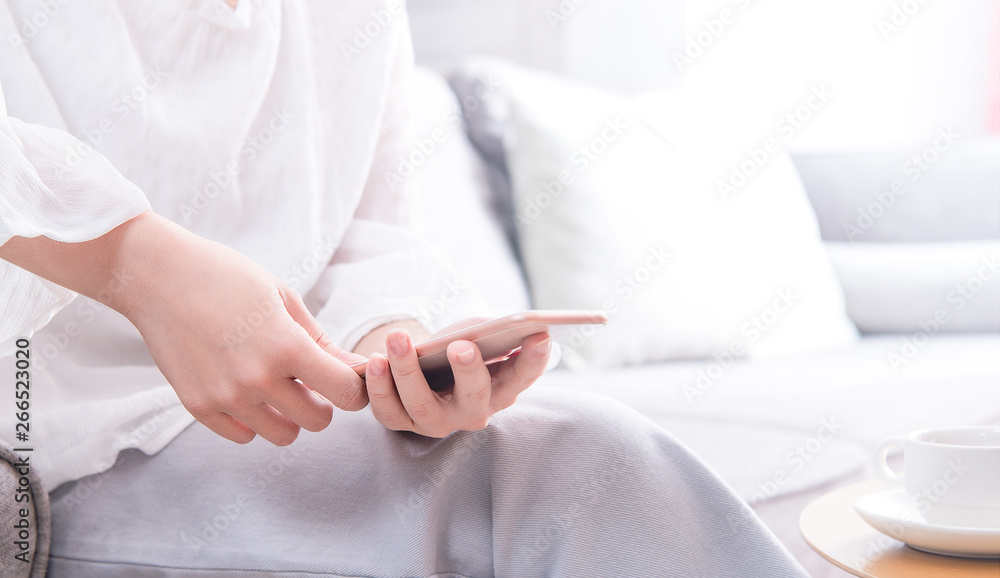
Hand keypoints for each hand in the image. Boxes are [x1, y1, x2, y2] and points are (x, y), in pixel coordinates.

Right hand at [1, 210, 368, 445]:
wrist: (158, 277)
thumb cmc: (228, 279)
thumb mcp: (284, 299)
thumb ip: (322, 342)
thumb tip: (358, 372)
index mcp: (286, 345)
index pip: (345, 393)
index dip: (353, 387)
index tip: (346, 378)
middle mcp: (257, 378)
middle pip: (318, 421)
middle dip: (322, 403)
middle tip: (310, 381)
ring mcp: (226, 397)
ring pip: (283, 435)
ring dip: (289, 416)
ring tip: (278, 386)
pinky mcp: (198, 406)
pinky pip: (243, 436)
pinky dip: (253, 420)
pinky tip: (248, 392)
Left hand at [363, 319, 551, 437]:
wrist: (424, 369)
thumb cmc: (459, 346)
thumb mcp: (478, 335)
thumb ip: (489, 332)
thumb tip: (491, 326)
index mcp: (502, 388)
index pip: (523, 376)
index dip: (534, 359)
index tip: (541, 334)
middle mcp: (474, 412)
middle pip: (474, 397)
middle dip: (468, 371)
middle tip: (462, 345)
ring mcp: (438, 422)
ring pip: (423, 405)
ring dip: (408, 371)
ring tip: (398, 339)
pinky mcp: (404, 423)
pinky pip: (389, 412)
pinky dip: (379, 386)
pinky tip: (374, 360)